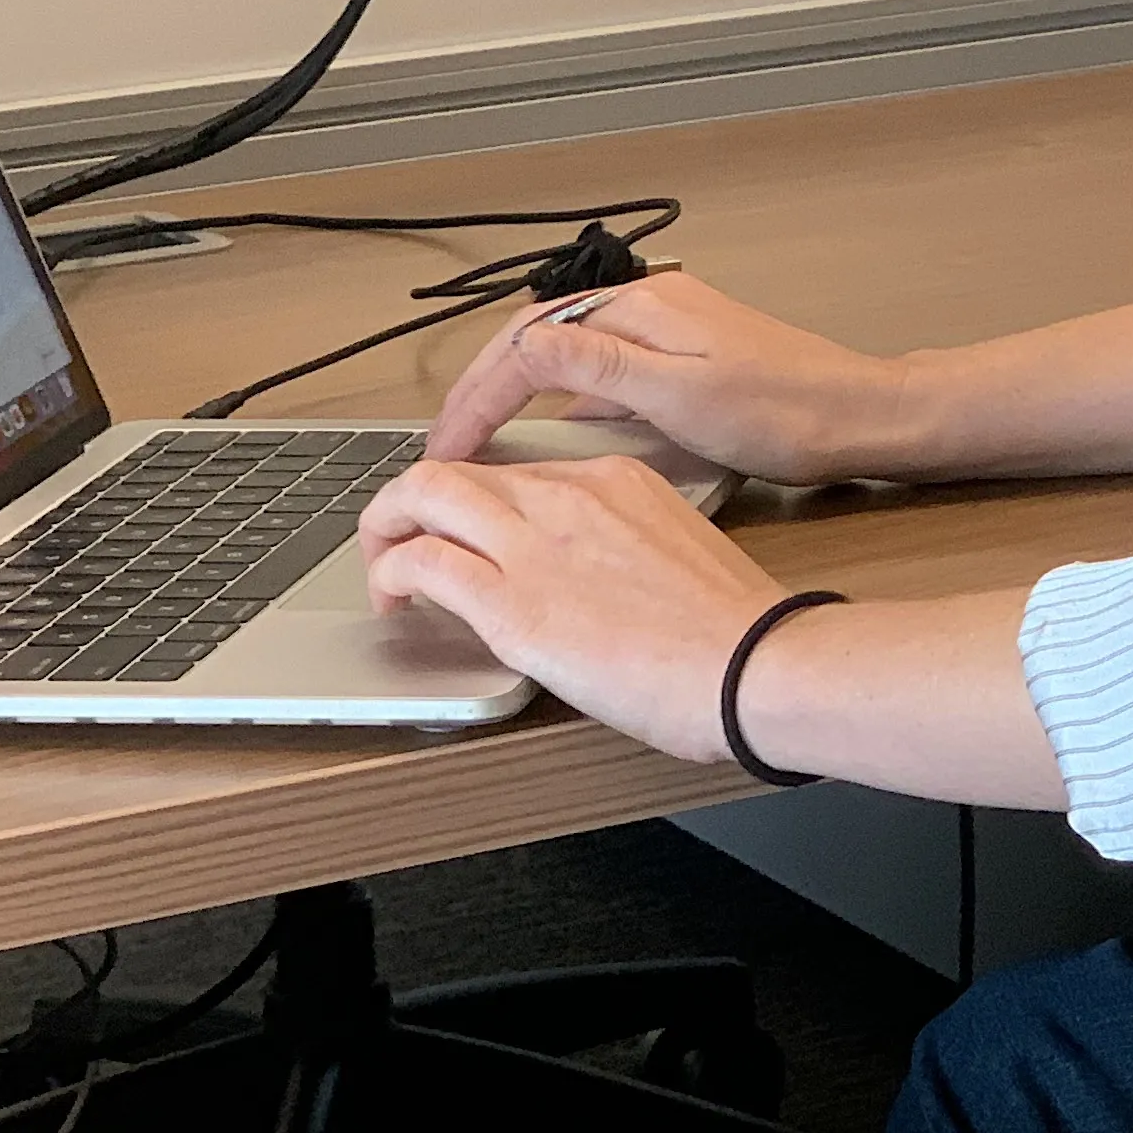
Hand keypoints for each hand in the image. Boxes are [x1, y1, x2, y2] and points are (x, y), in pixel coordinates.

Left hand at [359, 452, 784, 761]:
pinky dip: (391, 573)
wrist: (751, 663)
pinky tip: (394, 600)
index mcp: (614, 477)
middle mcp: (567, 495)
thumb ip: (623, 545)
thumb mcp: (678, 550)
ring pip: (423, 494)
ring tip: (382, 566)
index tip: (466, 532)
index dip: (476, 502)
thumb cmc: (733, 628)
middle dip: (411, 501)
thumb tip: (586, 578)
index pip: (517, 472)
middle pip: (459, 469)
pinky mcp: (511, 602)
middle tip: (399, 540)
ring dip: (386, 525)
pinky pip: (422, 563)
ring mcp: (535, 543)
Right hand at [425, 271, 924, 481]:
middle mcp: (647, 309)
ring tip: (478, 449)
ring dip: (515, 396)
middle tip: (445, 447)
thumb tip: (523, 349)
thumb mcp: (684, 396)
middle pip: (537, 340)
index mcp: (641, 310)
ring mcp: (665, 334)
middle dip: (483, 390)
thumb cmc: (784, 412)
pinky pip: (599, 378)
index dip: (478, 394)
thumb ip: (603, 370)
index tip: (445, 447)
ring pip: (565, 358)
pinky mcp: (680, 364)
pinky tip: (550, 446)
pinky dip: (560, 408)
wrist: (860, 416)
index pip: (529, 340)